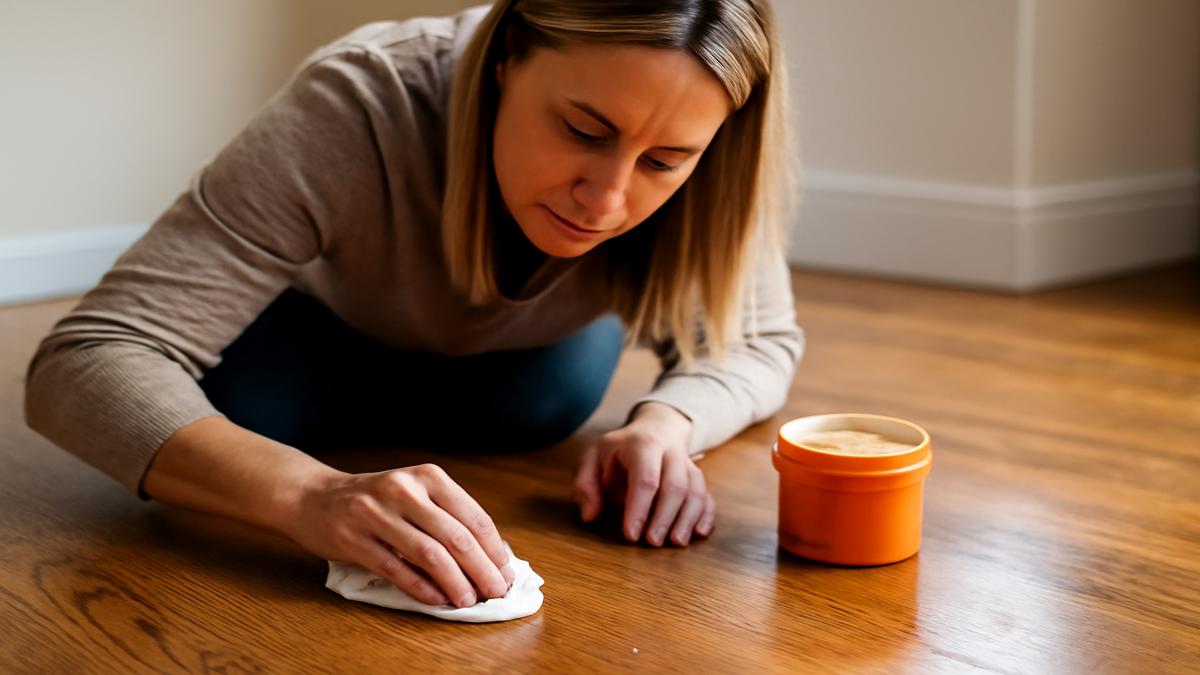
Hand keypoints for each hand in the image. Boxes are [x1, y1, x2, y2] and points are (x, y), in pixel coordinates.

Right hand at [283, 463, 514, 607]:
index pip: (472, 516)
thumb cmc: (376, 499)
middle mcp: (403, 489)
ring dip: (454, 583)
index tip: (505, 572)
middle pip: (455, 537)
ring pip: (428, 555)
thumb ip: (448, 516)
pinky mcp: (353, 539)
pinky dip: (420, 588)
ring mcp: (376, 513)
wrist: (314, 496)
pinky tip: (436, 599)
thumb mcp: (414, 492)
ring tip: (468, 600)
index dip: (494, 549)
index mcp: (427, 476)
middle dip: (482, 570)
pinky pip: (395, 569)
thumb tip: (490, 557)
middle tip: (495, 591)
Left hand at [572, 402, 716, 545]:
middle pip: (676, 485)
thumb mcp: (594, 457)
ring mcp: (688, 464)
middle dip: (665, 517)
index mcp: (641, 445)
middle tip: (652, 543)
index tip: (631, 535)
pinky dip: (706, 516)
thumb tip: (589, 516)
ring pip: (696, 491)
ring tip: (676, 543)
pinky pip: (707, 496)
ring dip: (687, 519)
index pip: (645, 478)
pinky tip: (699, 534)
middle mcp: (670, 452)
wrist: (655, 429)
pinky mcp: (698, 478)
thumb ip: (586, 485)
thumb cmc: (620, 450)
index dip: (639, 508)